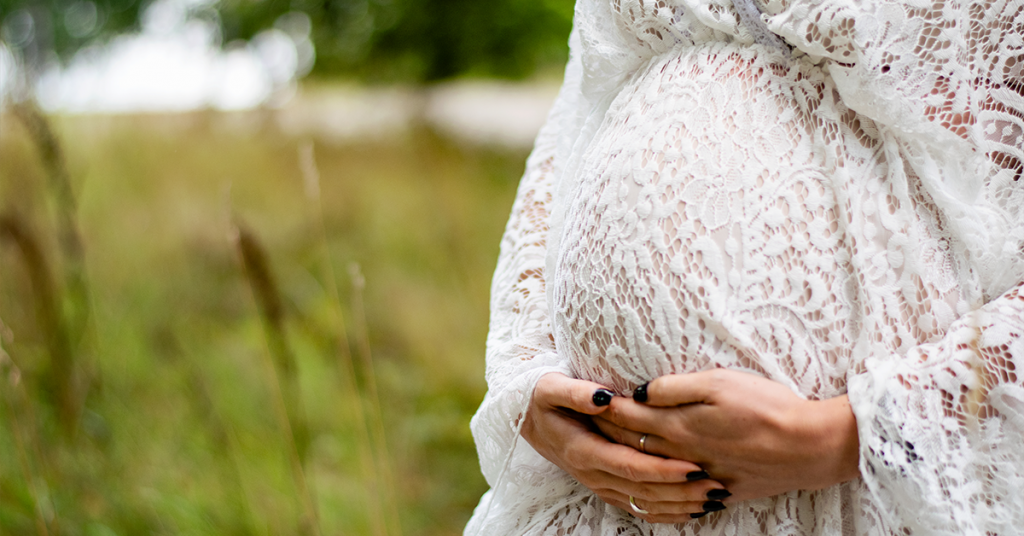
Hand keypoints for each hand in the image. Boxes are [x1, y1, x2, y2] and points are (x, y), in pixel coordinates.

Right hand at [522, 373, 728, 522]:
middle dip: (682, 491)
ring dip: (680, 504)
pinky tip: (693, 508)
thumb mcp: (552, 388)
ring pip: (644, 504)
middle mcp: (593, 474)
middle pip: (643, 491)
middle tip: (716, 486)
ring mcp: (600, 484)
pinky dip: (667, 511)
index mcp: (584, 451)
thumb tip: (604, 398)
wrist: (528, 419)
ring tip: (714, 499)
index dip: (662, 469)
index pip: (630, 465)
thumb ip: (577, 393)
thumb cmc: (544, 399)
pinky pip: (640, 507)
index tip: (694, 465)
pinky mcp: (607, 487)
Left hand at [593, 369, 859, 503]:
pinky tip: (647, 496)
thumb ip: (675, 387)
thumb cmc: (767, 406)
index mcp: (680, 426)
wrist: (811, 446)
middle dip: (605, 434)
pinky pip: (678, 500)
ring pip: (651, 475)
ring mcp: (700, 478)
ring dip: (626, 464)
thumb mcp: (719, 382)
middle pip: (633, 446)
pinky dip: (657, 497)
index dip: (603, 407)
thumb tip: (641, 390)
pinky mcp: (719, 493)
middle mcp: (683, 456)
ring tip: (605, 454)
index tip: (584, 399)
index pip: (628, 416)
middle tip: (582, 424)